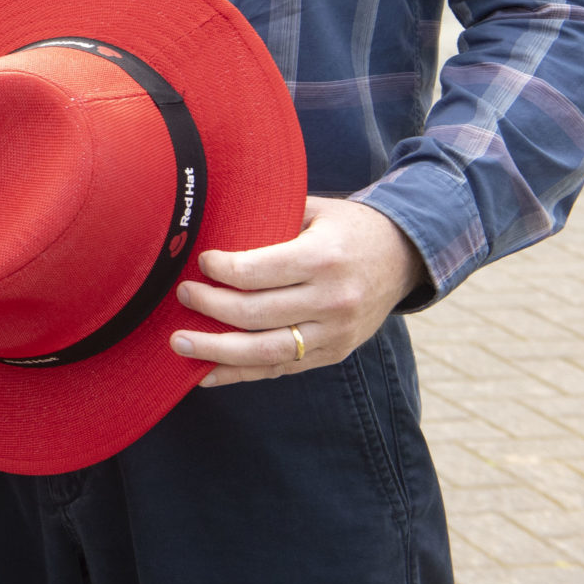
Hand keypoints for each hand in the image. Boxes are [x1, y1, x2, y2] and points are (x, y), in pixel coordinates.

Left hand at [171, 196, 428, 385]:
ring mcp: (336, 333)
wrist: (404, 256)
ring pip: (267, 351)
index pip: (259, 272)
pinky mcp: (335, 353)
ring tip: (179, 343)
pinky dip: (241, 373)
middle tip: (180, 295)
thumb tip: (209, 223)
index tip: (201, 261)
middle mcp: (333, 300)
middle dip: (210, 306)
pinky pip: (282, 368)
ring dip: (217, 351)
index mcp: (323, 258)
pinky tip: (207, 373)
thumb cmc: (347, 227)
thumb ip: (269, 217)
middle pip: (257, 314)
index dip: (222, 270)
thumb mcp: (314, 209)